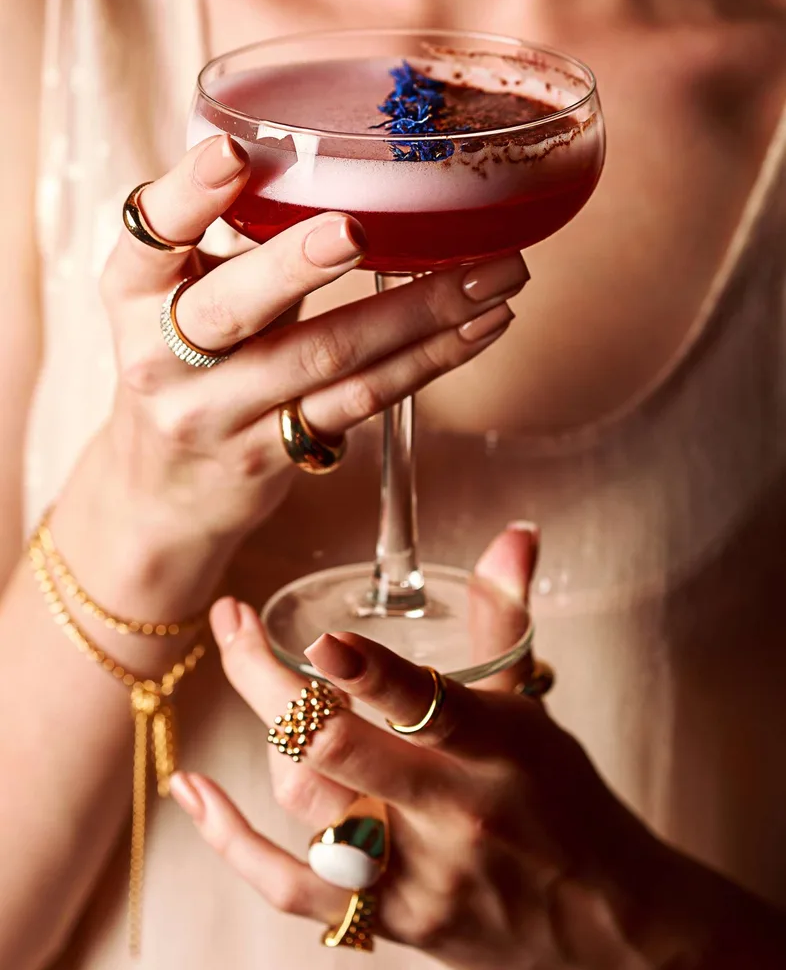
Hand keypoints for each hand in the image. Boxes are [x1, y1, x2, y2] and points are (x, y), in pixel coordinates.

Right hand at [99, 134, 527, 553]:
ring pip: (323, 358)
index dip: (186, 194)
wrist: (164, 491)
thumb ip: (235, 250)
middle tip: (359, 229)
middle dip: (298, 265)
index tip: (232, 153)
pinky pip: (360, 402)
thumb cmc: (185, 369)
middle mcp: (163, 358)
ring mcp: (219, 415)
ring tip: (492, 275)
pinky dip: (425, 361)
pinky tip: (477, 328)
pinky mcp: (274, 454)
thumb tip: (338, 166)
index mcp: (133, 296)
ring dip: (416, 313)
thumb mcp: (178, 303)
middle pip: (234, 308)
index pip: (149, 236)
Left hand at [170, 525, 670, 969]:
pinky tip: (191, 790)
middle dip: (269, 682)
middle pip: (339, 750)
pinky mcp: (387, 920)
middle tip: (233, 623)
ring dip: (265, 736)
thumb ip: (506, 615)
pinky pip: (291, 886)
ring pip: (308, 805)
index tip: (322, 640)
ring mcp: (414, 875)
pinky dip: (231, 841)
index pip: (429, 708)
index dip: (371, 675)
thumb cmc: (561, 798)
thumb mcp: (535, 706)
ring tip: (247, 671)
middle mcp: (453, 816)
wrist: (599, 919)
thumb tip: (515, 532)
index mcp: (499, 752)